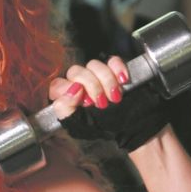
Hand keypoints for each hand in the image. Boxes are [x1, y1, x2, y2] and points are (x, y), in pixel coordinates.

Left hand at [48, 56, 167, 152]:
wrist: (133, 131)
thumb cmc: (104, 130)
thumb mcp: (80, 127)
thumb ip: (66, 110)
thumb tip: (71, 90)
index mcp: (67, 97)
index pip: (57, 84)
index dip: (68, 90)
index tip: (83, 100)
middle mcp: (80, 85)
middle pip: (76, 71)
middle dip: (91, 86)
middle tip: (101, 102)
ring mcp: (97, 77)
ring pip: (93, 64)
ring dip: (106, 81)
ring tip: (115, 97)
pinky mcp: (115, 71)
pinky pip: (113, 60)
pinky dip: (118, 68)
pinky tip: (123, 80)